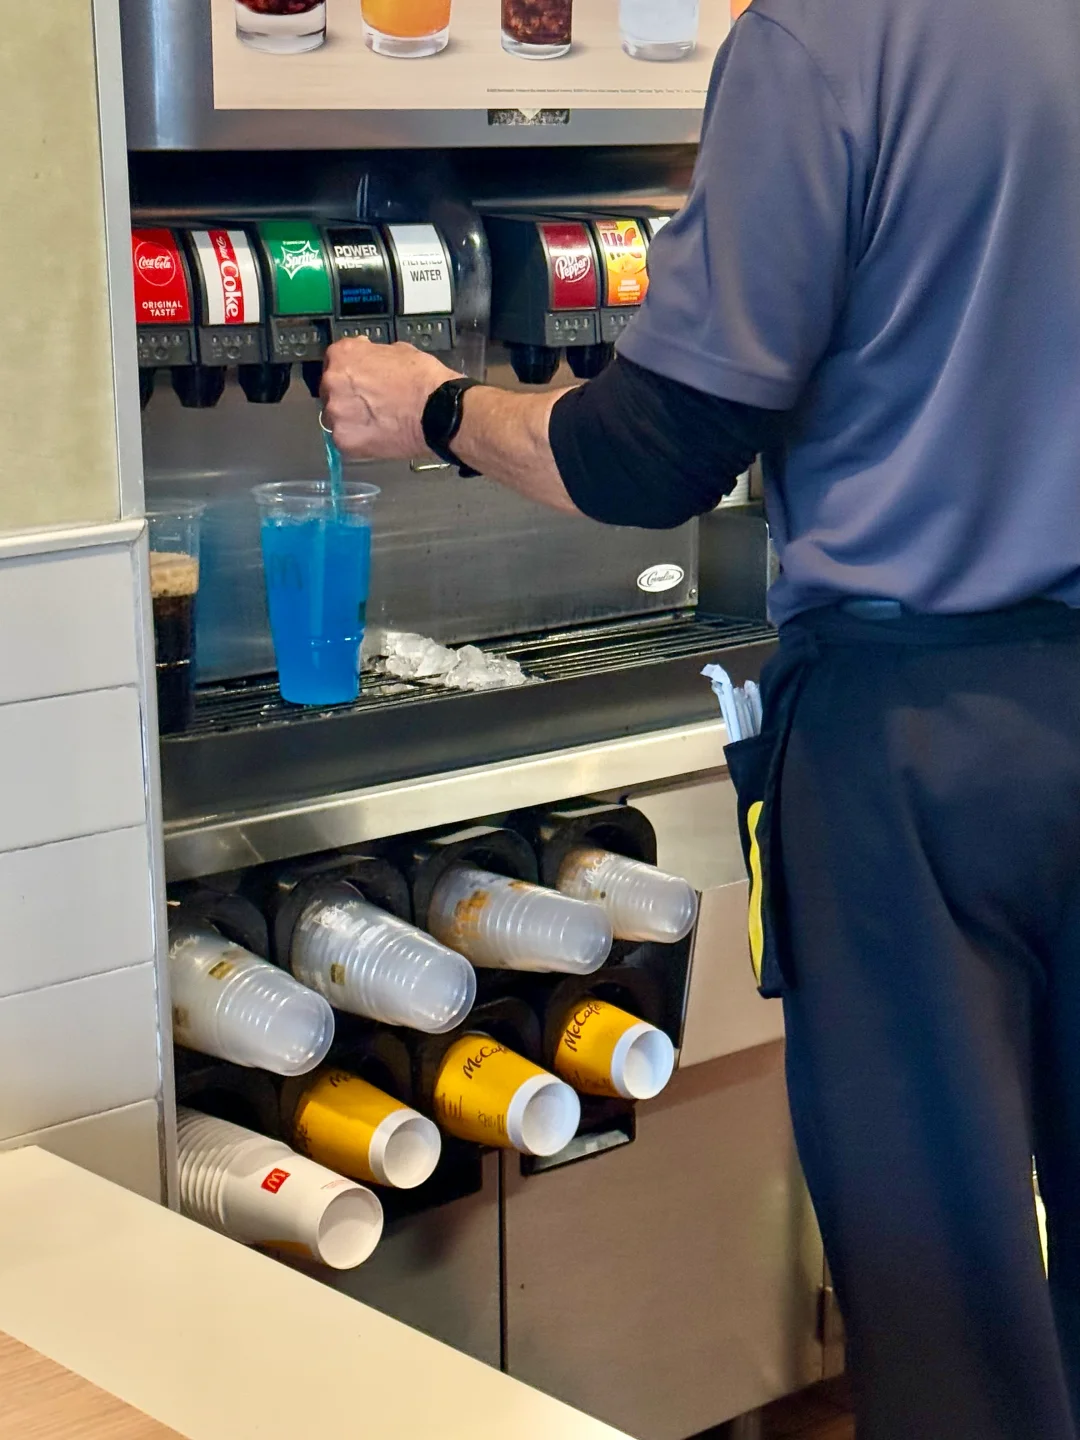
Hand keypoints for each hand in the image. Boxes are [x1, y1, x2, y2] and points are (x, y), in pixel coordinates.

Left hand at [320, 337, 456, 461]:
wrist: (438, 412)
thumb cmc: (423, 381)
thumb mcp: (398, 351)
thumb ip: (374, 356)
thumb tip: (372, 361)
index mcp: (343, 355)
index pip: (335, 359)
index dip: (351, 369)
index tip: (360, 376)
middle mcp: (333, 382)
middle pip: (331, 389)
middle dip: (347, 394)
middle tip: (369, 402)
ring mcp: (336, 413)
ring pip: (336, 416)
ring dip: (351, 418)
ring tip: (376, 422)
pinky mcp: (344, 440)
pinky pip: (345, 439)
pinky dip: (358, 438)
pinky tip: (377, 435)